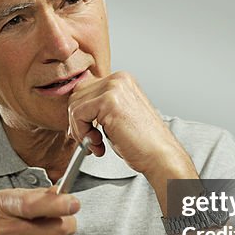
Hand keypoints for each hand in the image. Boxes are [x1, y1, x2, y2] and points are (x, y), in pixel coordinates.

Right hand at [0, 188, 78, 234]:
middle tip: (59, 226)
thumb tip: (61, 193)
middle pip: (56, 226)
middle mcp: (2, 230)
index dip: (58, 204)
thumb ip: (36, 197)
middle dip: (66, 225)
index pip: (32, 204)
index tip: (73, 204)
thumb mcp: (8, 205)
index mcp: (2, 205)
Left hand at [67, 72, 189, 177]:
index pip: (85, 90)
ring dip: (80, 131)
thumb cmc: (142, 143)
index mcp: (122, 80)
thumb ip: (99, 109)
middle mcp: (118, 79)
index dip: (81, 114)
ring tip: (97, 145)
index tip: (86, 132)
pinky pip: (78, 114)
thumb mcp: (117, 117)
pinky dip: (82, 133)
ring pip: (75, 106)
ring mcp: (113, 88)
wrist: (160, 155)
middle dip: (78, 122)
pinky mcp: (108, 101)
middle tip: (90, 141)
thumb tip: (75, 112)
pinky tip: (99, 144)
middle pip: (77, 95)